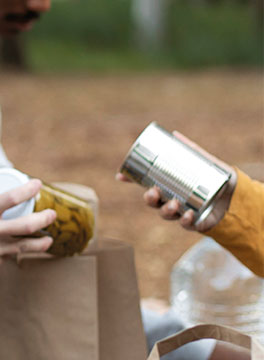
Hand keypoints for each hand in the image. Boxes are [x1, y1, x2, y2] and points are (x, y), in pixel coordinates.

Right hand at [0, 175, 56, 274]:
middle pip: (27, 225)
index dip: (29, 189)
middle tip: (52, 214)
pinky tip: (21, 248)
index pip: (11, 197)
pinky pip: (8, 256)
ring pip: (24, 246)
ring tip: (48, 238)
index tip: (38, 184)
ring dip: (41, 242)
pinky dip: (15, 251)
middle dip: (45, 218)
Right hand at [116, 132, 235, 231]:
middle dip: (149, 198)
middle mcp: (171, 200)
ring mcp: (182, 212)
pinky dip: (186, 221)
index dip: (132, 180)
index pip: (146, 183)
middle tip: (153, 192)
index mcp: (169, 186)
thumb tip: (175, 134)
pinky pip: (186, 224)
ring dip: (166, 210)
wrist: (239, 197)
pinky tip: (189, 214)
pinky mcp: (195, 222)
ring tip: (174, 204)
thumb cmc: (219, 180)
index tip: (120, 176)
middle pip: (153, 202)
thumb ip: (192, 150)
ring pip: (166, 214)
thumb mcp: (206, 162)